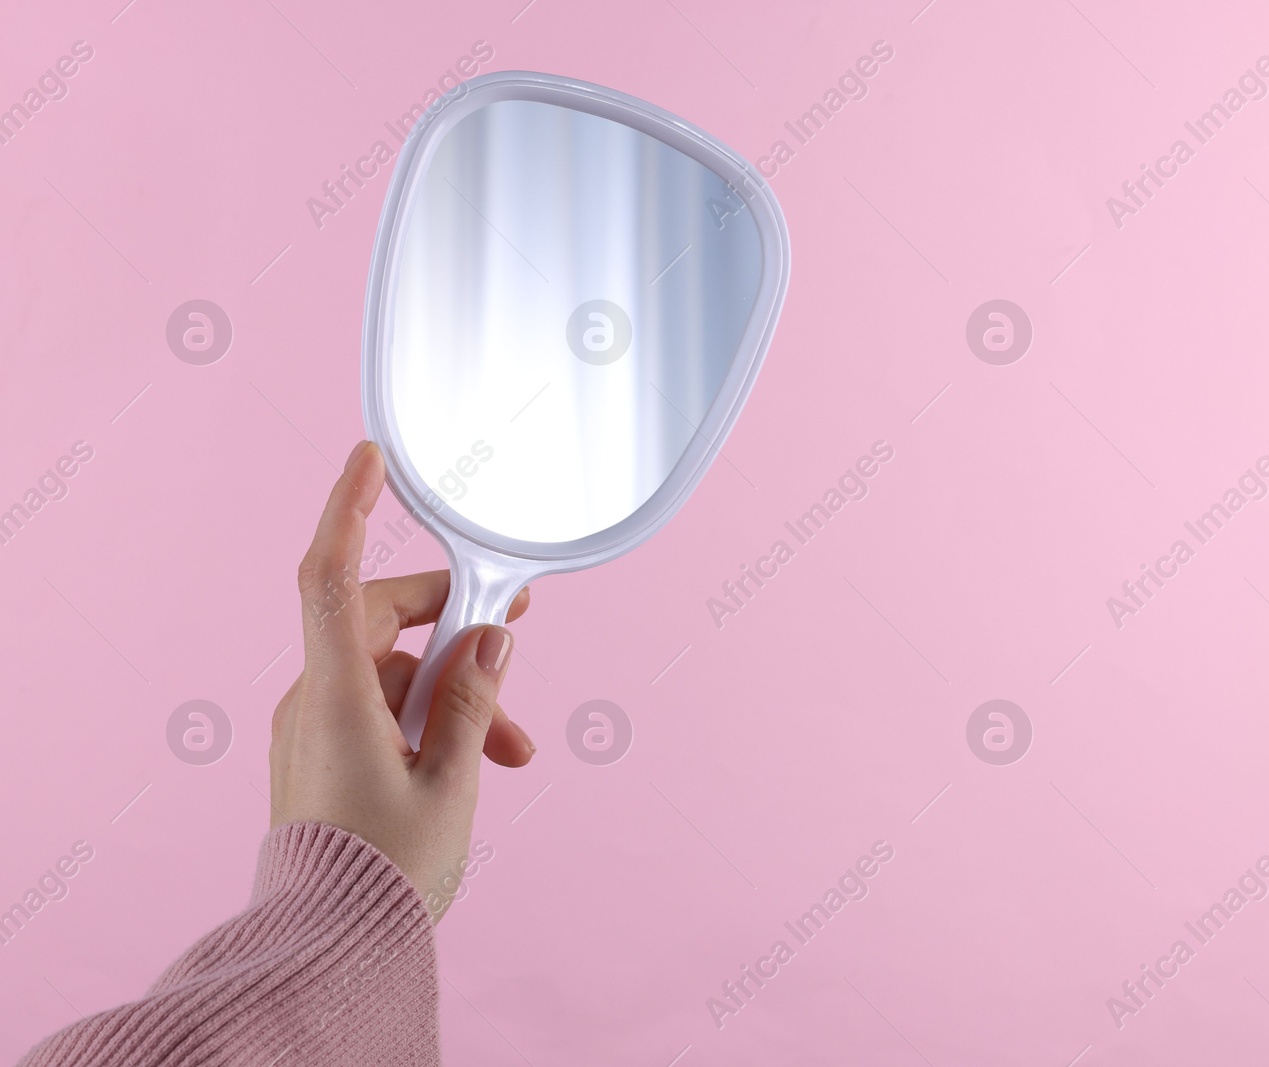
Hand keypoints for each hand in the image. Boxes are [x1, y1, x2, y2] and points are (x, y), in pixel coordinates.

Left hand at [269, 441, 533, 920]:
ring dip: (457, 693)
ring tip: (513, 748)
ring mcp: (315, 729)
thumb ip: (473, 702)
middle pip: (384, 621)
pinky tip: (480, 759)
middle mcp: (314, 702)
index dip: (347, 507)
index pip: (330, 576)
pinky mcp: (324, 755)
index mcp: (336, 698)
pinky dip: (431, 719)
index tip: (370, 456)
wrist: (330, 946)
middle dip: (457, 631)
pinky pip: (381, 708)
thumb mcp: (451, 784)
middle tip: (516, 635)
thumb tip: (490, 640)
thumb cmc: (385, 871)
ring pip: (394, 673)